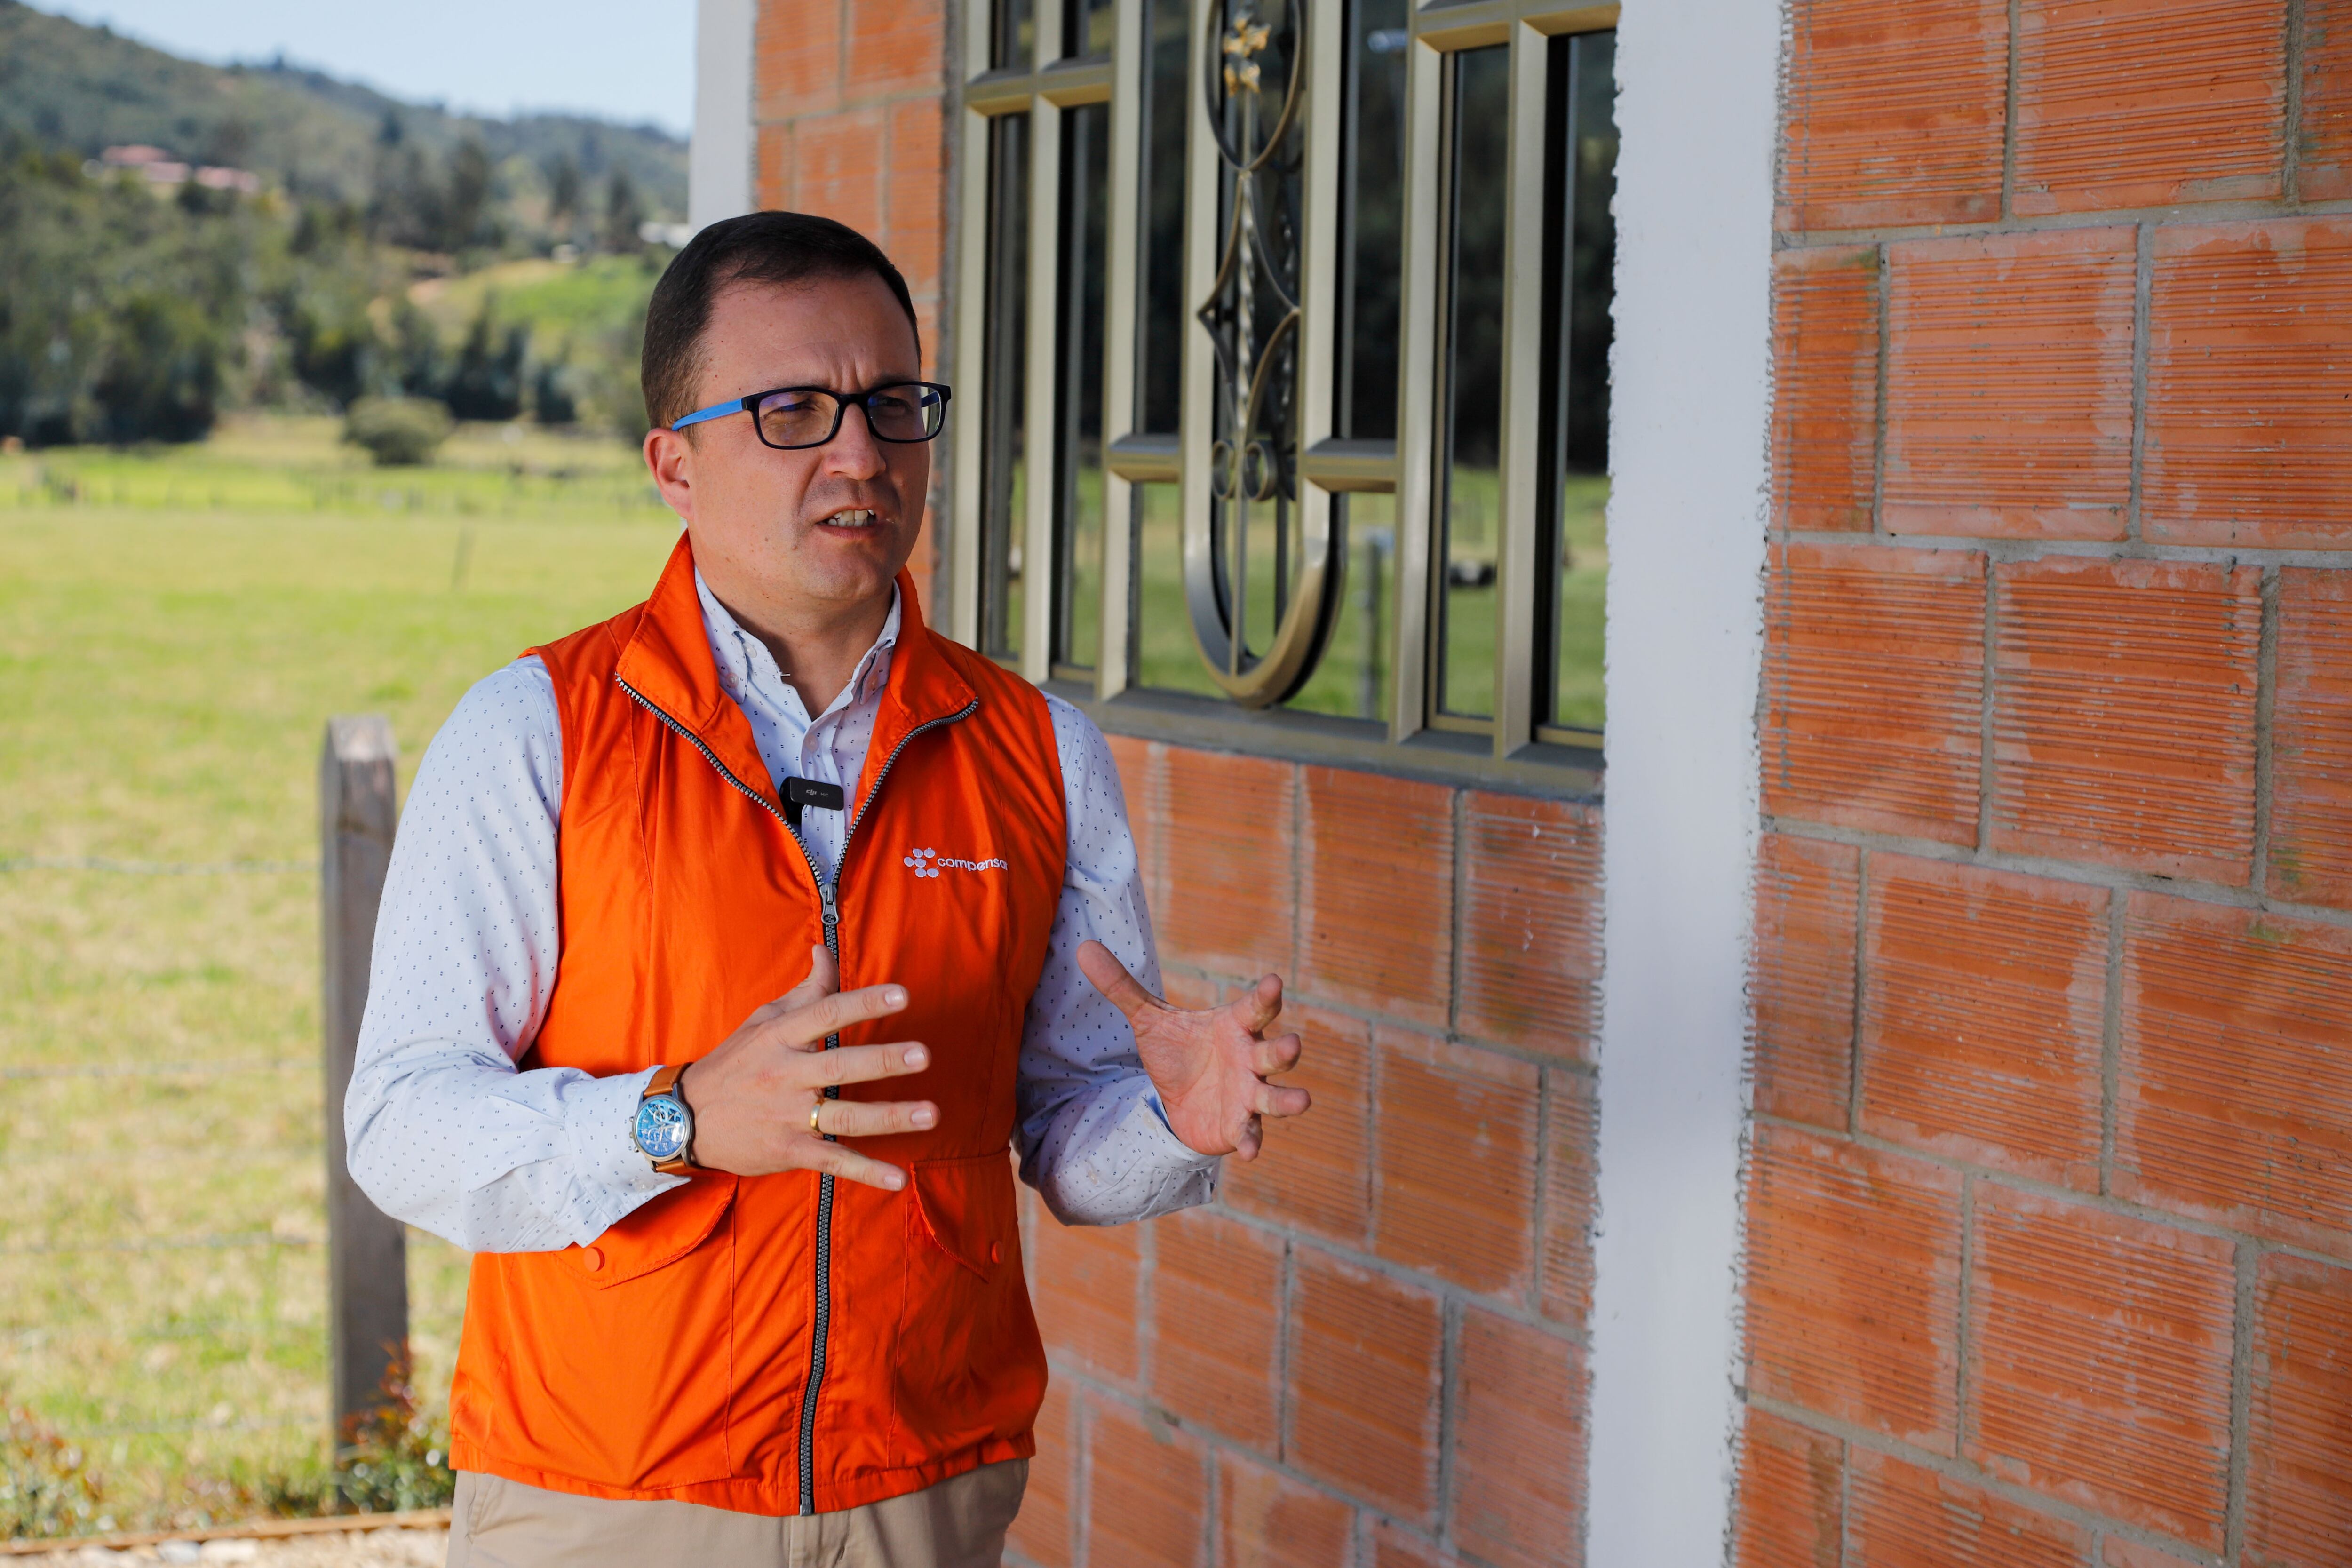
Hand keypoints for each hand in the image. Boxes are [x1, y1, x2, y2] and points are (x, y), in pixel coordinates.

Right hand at [679, 945, 934, 1187]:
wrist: (684, 1118)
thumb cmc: (734, 1063)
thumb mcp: (763, 1020)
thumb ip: (805, 991)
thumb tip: (825, 950)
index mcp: (781, 1037)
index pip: (826, 1013)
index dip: (863, 1003)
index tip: (901, 995)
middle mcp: (786, 1075)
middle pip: (840, 1067)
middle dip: (883, 1061)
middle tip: (923, 1055)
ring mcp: (788, 1116)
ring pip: (844, 1117)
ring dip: (888, 1117)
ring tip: (929, 1113)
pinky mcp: (789, 1151)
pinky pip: (833, 1161)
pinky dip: (866, 1172)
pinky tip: (898, 1179)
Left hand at [1076, 941, 1310, 1160]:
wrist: (1177, 1100)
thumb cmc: (1178, 1052)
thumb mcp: (1149, 1021)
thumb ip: (1122, 988)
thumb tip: (1083, 949)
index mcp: (1235, 1027)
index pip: (1256, 1008)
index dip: (1266, 997)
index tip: (1274, 982)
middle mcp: (1251, 1059)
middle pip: (1274, 1053)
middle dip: (1285, 1050)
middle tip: (1292, 1045)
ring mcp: (1249, 1094)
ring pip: (1275, 1096)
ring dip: (1288, 1099)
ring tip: (1302, 1100)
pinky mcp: (1240, 1125)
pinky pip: (1250, 1133)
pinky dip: (1251, 1141)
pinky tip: (1249, 1151)